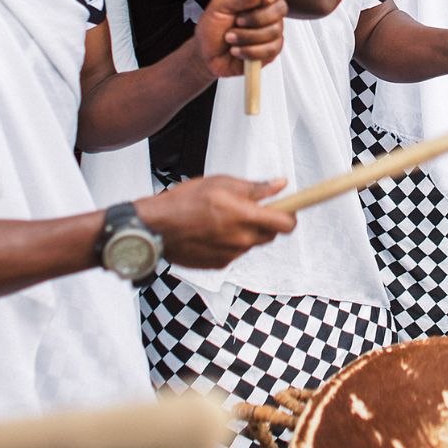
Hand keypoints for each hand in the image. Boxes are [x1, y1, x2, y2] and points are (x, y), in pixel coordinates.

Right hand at [141, 176, 295, 268]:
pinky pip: (236, 252)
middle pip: (271, 234)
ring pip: (252, 242)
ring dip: (246, 231)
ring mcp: (231, 255)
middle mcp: (242, 240)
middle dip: (267, 220)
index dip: (292, 214)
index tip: (289, 207)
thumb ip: (254, 187)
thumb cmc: (184, 200)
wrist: (155, 229)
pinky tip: (211, 230)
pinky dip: (230, 242)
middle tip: (249, 207)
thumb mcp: (221, 183)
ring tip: (222, 217)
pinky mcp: (220, 265)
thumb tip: (280, 185)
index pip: (286, 223)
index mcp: (245, 217)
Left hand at [194, 0, 288, 78]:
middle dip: (256, 18)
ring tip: (230, 38)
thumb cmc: (212, 29)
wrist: (207, 56)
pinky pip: (271, 49)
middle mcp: (267, 10)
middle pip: (281, 7)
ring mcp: (272, 30)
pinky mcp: (271, 49)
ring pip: (274, 30)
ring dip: (247, 37)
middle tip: (237, 22)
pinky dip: (250, 51)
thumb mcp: (219, 7)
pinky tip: (238, 50)